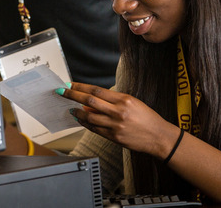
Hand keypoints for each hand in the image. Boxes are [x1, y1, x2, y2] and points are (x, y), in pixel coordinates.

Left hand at [56, 82, 173, 157]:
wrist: (158, 136)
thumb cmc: (147, 118)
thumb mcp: (132, 102)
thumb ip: (112, 101)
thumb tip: (92, 100)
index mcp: (123, 99)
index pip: (96, 90)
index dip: (81, 86)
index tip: (71, 84)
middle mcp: (118, 111)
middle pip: (89, 100)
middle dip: (73, 95)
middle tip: (62, 92)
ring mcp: (115, 125)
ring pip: (89, 116)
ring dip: (77, 112)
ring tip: (70, 108)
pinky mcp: (114, 137)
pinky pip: (94, 129)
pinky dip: (85, 123)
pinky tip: (80, 120)